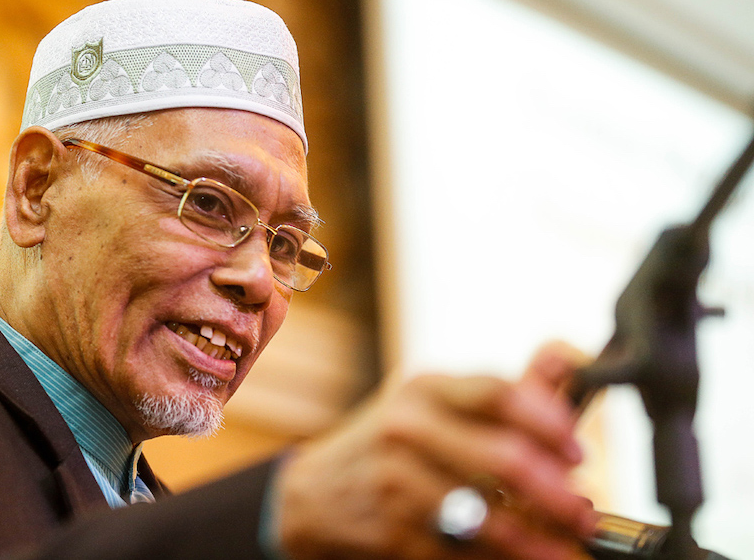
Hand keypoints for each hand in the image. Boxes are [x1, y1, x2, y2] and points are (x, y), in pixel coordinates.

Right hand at [274, 342, 597, 559]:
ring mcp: (396, 481)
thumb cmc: (390, 443)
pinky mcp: (392, 530)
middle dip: (557, 494)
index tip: (578, 450)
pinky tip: (520, 559)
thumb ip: (503, 390)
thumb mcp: (433, 404)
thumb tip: (571, 358)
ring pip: (489, 519)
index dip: (549, 420)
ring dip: (537, 541)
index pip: (498, 392)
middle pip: (504, 458)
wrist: (314, 492)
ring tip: (564, 549)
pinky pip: (462, 554)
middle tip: (583, 512)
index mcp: (425, 389)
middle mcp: (407, 427)